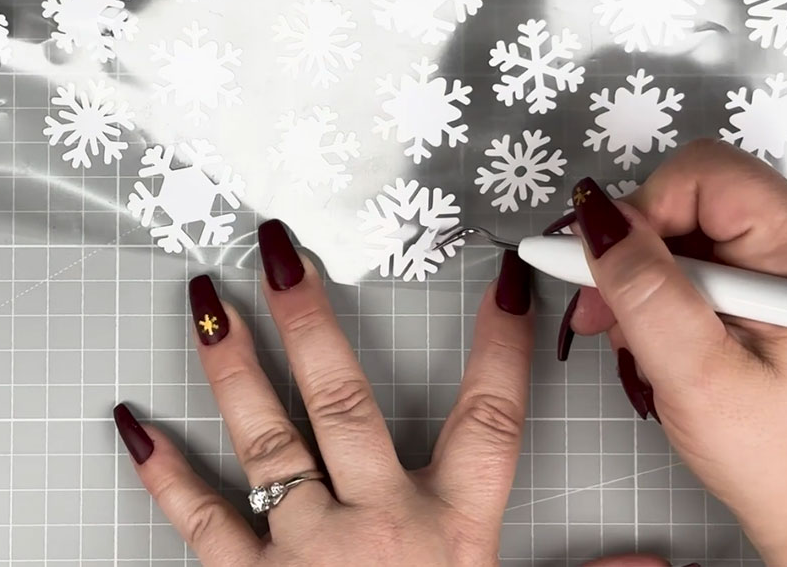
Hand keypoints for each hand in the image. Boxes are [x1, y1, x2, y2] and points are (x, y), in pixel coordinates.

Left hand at [114, 220, 539, 565]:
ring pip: (267, 437)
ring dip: (233, 364)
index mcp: (452, 532)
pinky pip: (199, 520)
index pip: (491, 419)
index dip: (500, 346)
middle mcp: (376, 524)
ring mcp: (305, 549)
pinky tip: (131, 421)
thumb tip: (654, 564)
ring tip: (206, 297)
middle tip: (280, 250)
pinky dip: (163, 472)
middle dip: (312, 318)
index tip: (498, 279)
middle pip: (345, 399)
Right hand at [558, 140, 786, 565]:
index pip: (704, 174)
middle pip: (688, 195)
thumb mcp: (696, 373)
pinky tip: (650, 338)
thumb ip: (644, 289)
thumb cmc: (777, 456)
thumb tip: (593, 218)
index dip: (642, 210)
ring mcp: (781, 262)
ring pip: (679, 227)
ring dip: (638, 275)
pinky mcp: (761, 284)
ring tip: (628, 335)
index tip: (603, 266)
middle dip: (632, 248)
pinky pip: (689, 259)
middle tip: (601, 309)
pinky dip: (655, 292)